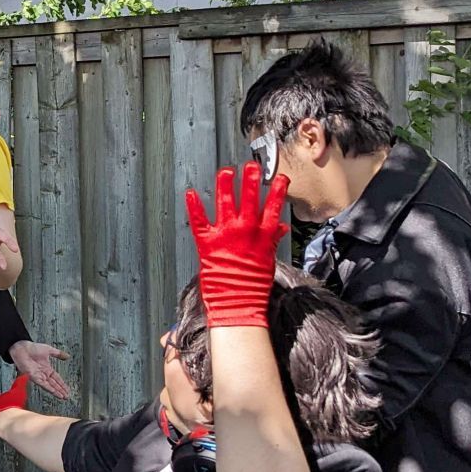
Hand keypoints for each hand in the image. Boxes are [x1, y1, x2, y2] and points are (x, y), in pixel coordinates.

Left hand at [9, 340, 72, 400]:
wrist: (22, 348)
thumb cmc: (32, 348)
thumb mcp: (49, 350)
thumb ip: (58, 354)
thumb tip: (68, 356)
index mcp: (47, 368)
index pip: (56, 378)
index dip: (62, 384)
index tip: (67, 389)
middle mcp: (43, 374)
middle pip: (54, 384)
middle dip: (61, 390)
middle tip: (67, 396)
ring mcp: (38, 376)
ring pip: (49, 386)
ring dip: (56, 391)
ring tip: (63, 397)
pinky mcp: (34, 377)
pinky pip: (43, 384)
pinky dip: (49, 388)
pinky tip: (54, 392)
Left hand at [184, 164, 288, 327]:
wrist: (238, 304)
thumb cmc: (254, 287)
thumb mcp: (269, 261)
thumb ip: (272, 241)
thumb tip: (280, 228)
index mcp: (263, 237)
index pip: (273, 208)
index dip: (278, 191)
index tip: (280, 178)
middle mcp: (246, 231)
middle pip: (250, 199)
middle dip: (251, 180)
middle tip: (251, 166)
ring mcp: (226, 235)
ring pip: (226, 203)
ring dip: (226, 185)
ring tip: (226, 171)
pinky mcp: (207, 243)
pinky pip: (199, 220)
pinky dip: (193, 206)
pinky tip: (190, 192)